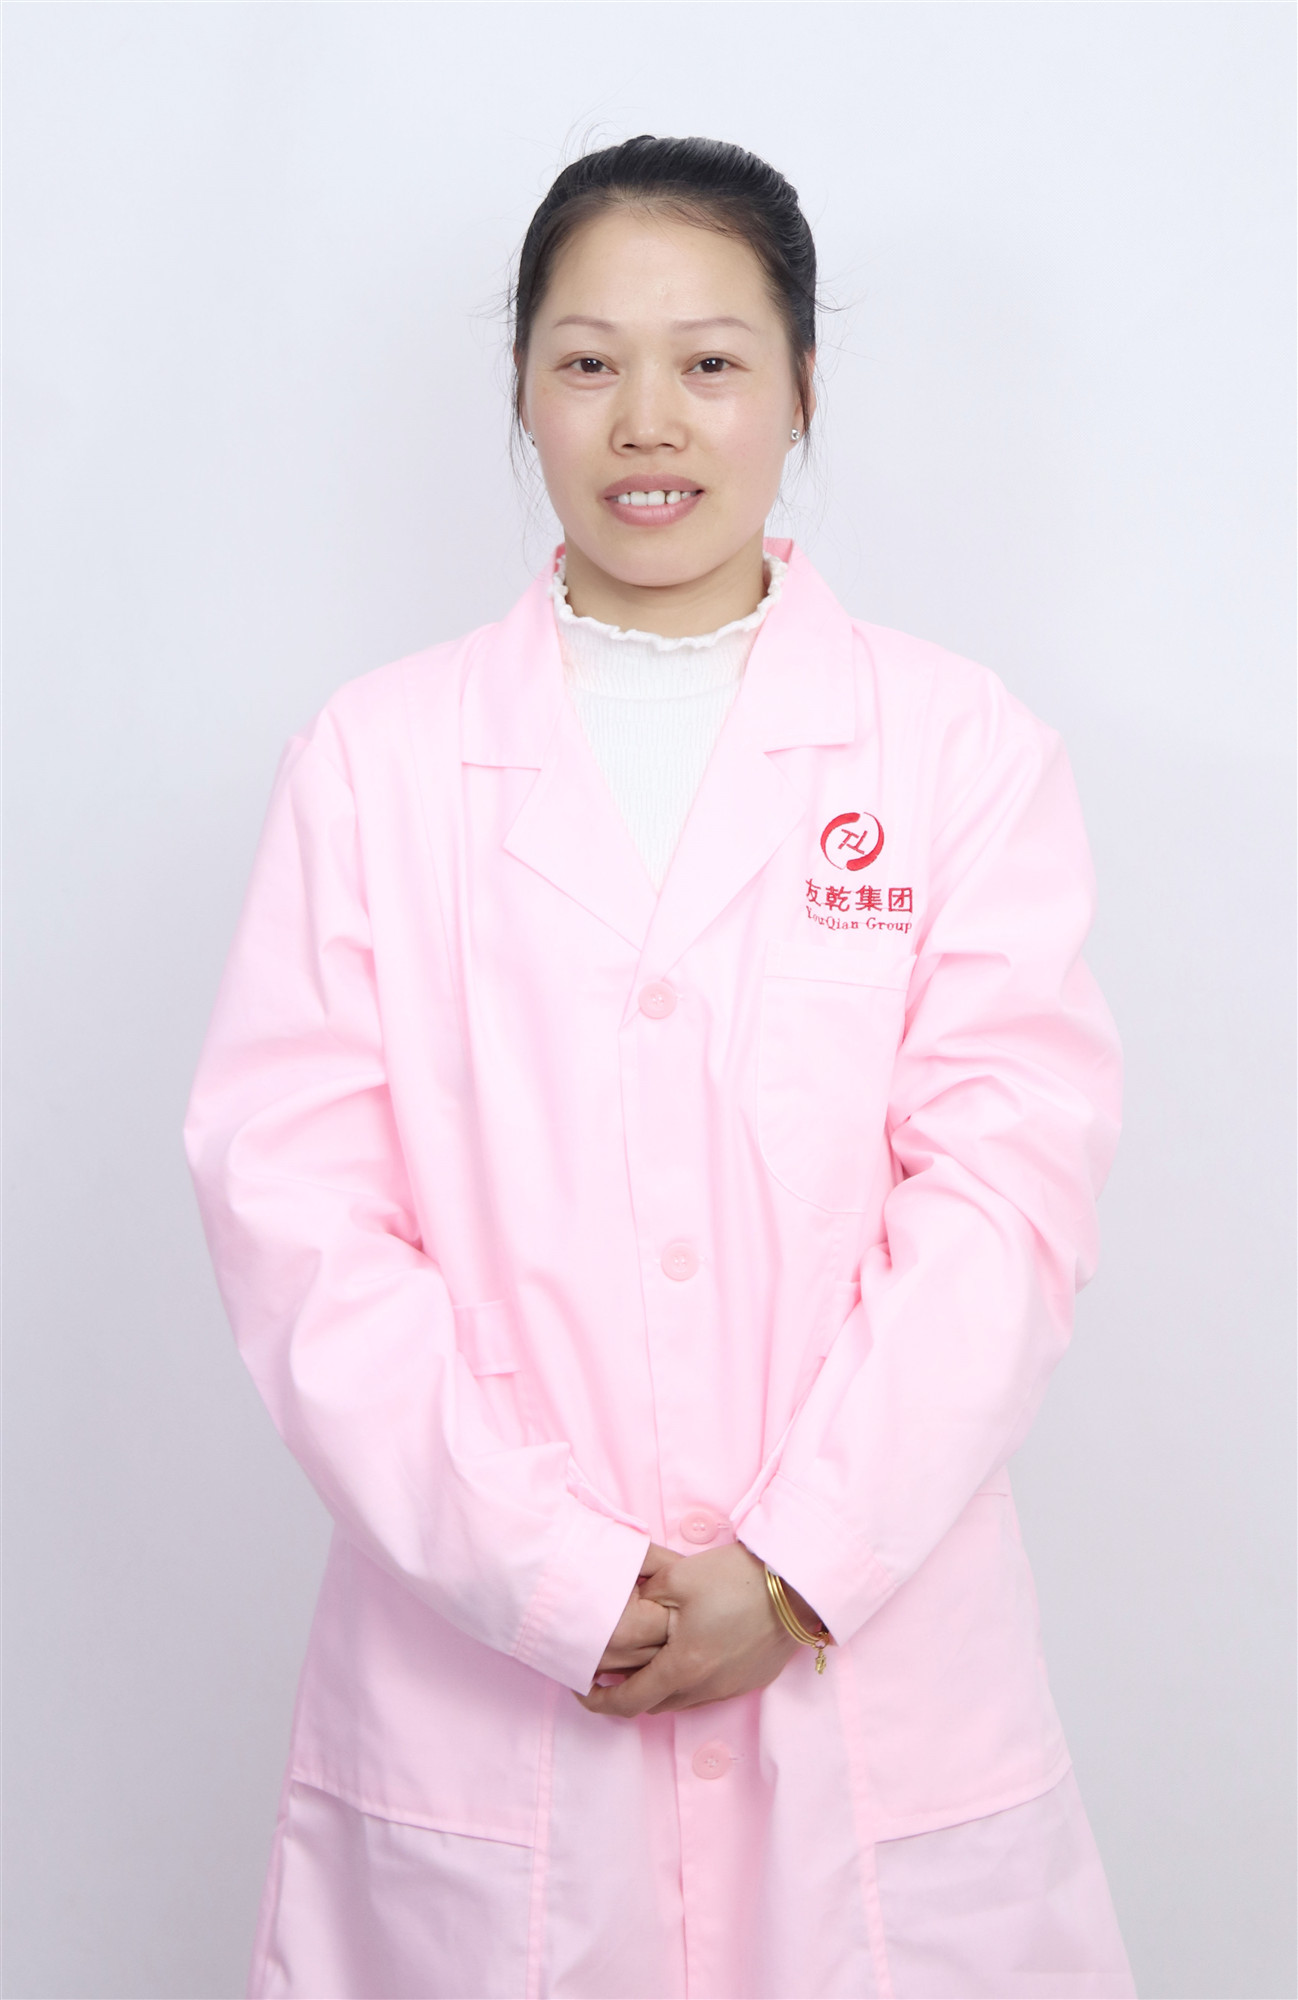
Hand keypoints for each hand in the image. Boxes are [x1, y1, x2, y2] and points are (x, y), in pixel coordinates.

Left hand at [578, 1541, 818, 1717]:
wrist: (796, 1586)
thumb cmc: (735, 1579)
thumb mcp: (677, 1577)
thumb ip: (645, 1596)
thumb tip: (629, 1608)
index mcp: (682, 1667)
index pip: (629, 1700)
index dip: (600, 1701)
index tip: (583, 1691)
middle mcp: (705, 1687)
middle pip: (654, 1704)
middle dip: (627, 1693)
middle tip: (610, 1671)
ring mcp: (730, 1687)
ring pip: (681, 1700)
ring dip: (660, 1688)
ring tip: (646, 1662)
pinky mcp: (750, 1680)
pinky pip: (708, 1691)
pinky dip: (689, 1681)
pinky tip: (689, 1654)